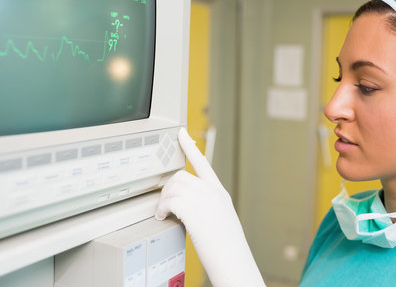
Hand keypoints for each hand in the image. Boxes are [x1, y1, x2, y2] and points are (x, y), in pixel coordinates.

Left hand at [156, 128, 264, 286]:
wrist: (234, 261)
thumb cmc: (228, 248)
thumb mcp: (222, 220)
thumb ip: (208, 206)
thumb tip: (188, 206)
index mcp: (219, 193)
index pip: (203, 162)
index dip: (190, 146)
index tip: (180, 134)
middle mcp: (212, 193)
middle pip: (181, 176)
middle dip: (168, 188)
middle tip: (164, 203)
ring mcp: (204, 201)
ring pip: (174, 187)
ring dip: (163, 199)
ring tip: (162, 213)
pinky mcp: (195, 212)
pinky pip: (170, 200)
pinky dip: (161, 208)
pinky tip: (162, 216)